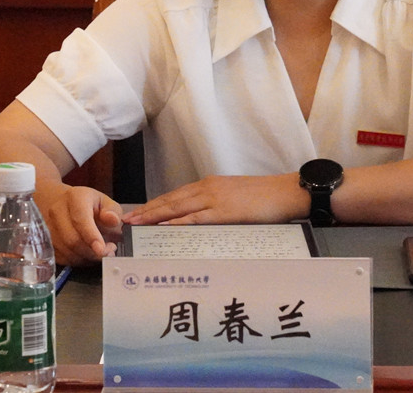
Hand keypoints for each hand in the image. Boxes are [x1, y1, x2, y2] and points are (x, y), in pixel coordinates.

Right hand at [44, 185, 123, 265]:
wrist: (64, 204)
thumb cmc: (89, 205)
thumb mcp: (105, 202)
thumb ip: (112, 211)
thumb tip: (113, 219)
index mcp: (75, 197)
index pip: (80, 219)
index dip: (91, 236)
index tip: (102, 249)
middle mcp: (57, 211)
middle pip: (72, 239)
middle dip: (92, 251)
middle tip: (108, 252)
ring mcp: (48, 227)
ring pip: (66, 251)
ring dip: (86, 257)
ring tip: (100, 253)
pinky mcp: (45, 242)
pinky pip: (61, 258)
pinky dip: (78, 261)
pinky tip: (88, 256)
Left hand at [122, 174, 308, 225]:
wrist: (287, 192)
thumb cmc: (266, 198)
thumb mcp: (237, 199)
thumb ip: (218, 207)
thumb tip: (203, 220)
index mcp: (211, 185)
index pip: (176, 196)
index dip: (155, 204)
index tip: (138, 212)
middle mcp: (209, 189)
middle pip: (171, 200)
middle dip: (147, 209)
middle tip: (126, 218)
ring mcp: (216, 199)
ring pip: (178, 207)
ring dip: (154, 215)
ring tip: (136, 223)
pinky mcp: (225, 211)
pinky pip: (197, 217)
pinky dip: (178, 221)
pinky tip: (164, 226)